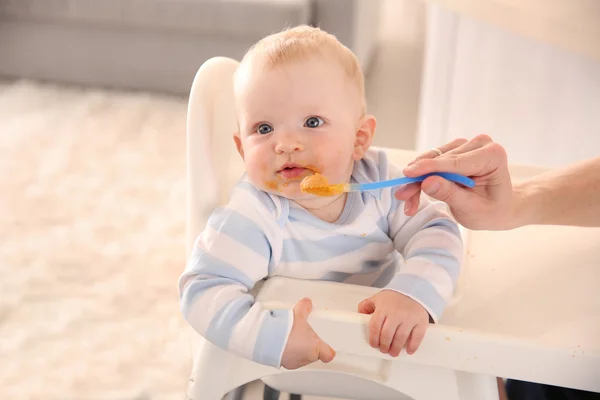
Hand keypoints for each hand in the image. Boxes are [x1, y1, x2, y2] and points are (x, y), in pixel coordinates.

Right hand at [281, 298, 335, 369]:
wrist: (268, 339)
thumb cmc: (286, 331)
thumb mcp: (298, 314)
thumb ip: (304, 308)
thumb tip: (306, 303)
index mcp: (315, 347)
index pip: (328, 354)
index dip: (327, 350)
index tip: (326, 345)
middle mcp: (306, 358)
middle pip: (313, 354)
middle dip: (309, 345)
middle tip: (303, 335)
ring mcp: (295, 362)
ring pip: (301, 357)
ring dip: (298, 349)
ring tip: (291, 338)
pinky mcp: (284, 364)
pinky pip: (289, 359)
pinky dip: (287, 353)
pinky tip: (282, 343)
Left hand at [358, 290, 428, 355]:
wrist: (415, 290)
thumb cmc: (395, 297)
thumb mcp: (378, 298)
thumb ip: (366, 305)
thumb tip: (359, 314)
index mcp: (383, 308)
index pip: (375, 327)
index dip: (373, 339)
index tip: (374, 344)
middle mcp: (396, 314)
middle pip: (387, 335)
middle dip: (384, 346)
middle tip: (384, 350)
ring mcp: (409, 318)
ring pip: (400, 338)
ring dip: (396, 348)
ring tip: (393, 352)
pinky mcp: (420, 321)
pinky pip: (417, 337)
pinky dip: (413, 346)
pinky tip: (409, 351)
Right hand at [395, 134, 514, 229]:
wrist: (500, 207)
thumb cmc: (492, 211)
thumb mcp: (472, 209)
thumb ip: (450, 194)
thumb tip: (427, 182)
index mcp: (492, 155)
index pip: (454, 162)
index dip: (429, 168)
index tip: (407, 173)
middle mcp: (479, 144)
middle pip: (440, 161)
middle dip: (419, 180)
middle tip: (403, 198)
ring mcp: (466, 145)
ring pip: (431, 160)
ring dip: (418, 181)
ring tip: (409, 202)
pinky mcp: (454, 150)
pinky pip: (431, 162)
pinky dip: (421, 178)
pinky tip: (415, 193)